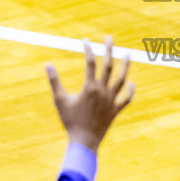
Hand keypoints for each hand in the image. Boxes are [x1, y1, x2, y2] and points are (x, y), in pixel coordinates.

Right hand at [47, 37, 134, 152]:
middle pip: (108, 66)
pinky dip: (130, 92)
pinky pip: (126, 99)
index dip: (88, 49)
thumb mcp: (59, 100)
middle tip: (109, 38)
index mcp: (89, 87)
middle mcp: (103, 91)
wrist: (84, 142)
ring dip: (125, 66)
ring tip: (128, 54)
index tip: (86, 40)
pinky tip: (132, 84)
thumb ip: (54, 81)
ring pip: (122, 80)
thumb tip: (47, 65)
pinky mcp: (116, 111)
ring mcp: (111, 101)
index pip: (90, 63)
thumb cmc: (70, 121)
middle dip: (109, 50)